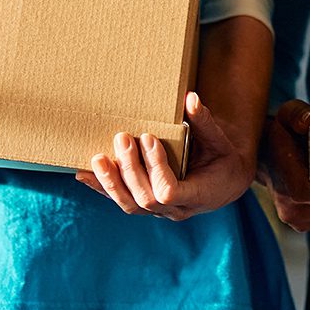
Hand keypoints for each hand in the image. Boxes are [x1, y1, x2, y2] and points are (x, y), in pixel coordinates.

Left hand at [76, 92, 253, 220]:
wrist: (224, 184)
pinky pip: (122, 201)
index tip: (150, 139)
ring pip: (130, 205)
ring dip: (111, 181)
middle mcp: (177, 209)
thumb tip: (191, 98)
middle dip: (130, 168)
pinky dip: (102, 188)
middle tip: (123, 138)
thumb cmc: (223, 160)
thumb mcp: (220, 141)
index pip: (169, 192)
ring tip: (98, 158)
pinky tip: (84, 175)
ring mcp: (160, 211)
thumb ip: (204, 122)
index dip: (156, 168)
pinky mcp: (147, 206)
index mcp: (198, 194)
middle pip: (144, 198)